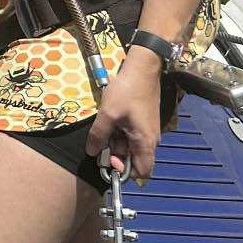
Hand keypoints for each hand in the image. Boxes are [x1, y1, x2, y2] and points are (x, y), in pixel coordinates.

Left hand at [88, 47, 163, 182]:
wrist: (142, 69)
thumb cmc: (127, 92)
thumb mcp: (108, 114)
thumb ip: (99, 135)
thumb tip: (92, 153)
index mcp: (145, 142)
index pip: (143, 172)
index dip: (126, 173)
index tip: (109, 162)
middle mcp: (150, 140)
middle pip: (133, 159)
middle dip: (116, 154)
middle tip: (100, 143)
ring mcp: (146, 131)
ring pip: (129, 146)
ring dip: (115, 141)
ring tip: (104, 127)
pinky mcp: (142, 122)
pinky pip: (130, 135)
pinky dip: (119, 132)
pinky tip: (109, 121)